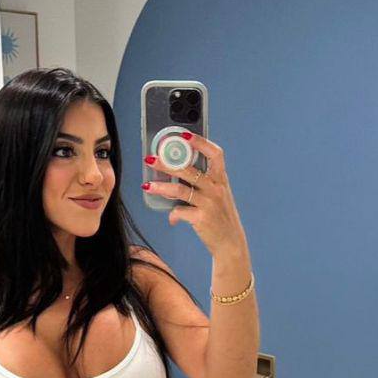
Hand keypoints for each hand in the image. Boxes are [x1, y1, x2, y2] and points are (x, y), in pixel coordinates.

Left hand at [143, 132, 247, 256]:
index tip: (184, 135)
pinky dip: (173, 215)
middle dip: (167, 163)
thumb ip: (204, 183)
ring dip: (161, 187)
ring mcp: (209, 203)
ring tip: (147, 185)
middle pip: (189, 169)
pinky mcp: (201, 218)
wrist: (230, 242)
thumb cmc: (221, 217)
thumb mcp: (219, 196)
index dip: (200, 142)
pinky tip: (171, 219)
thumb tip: (178, 174)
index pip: (215, 153)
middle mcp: (216, 188)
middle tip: (151, 159)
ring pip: (180, 190)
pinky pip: (179, 212)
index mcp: (221, 179)